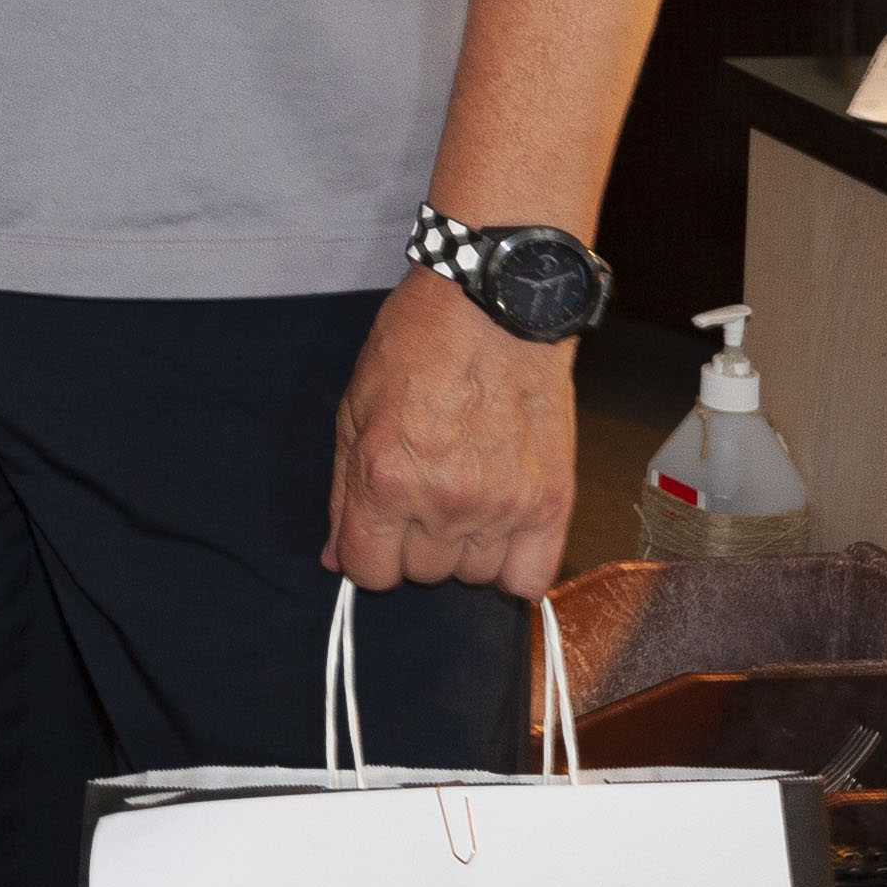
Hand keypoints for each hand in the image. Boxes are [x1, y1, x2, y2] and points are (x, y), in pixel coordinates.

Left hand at [325, 269, 575, 595]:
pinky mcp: (552, 503)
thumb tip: (334, 557)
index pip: (367, 571)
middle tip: (424, 495)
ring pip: (473, 577)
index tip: (374, 535)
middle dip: (413, 543)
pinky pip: (532, 578)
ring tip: (467, 498)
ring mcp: (503, 507)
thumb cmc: (417, 345)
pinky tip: (503, 531)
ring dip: (464, 550)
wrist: (496, 308)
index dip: (364, 554)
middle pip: (421, 575)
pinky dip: (515, 565)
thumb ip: (343, 494)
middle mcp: (445, 503)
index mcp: (386, 480)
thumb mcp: (353, 410)